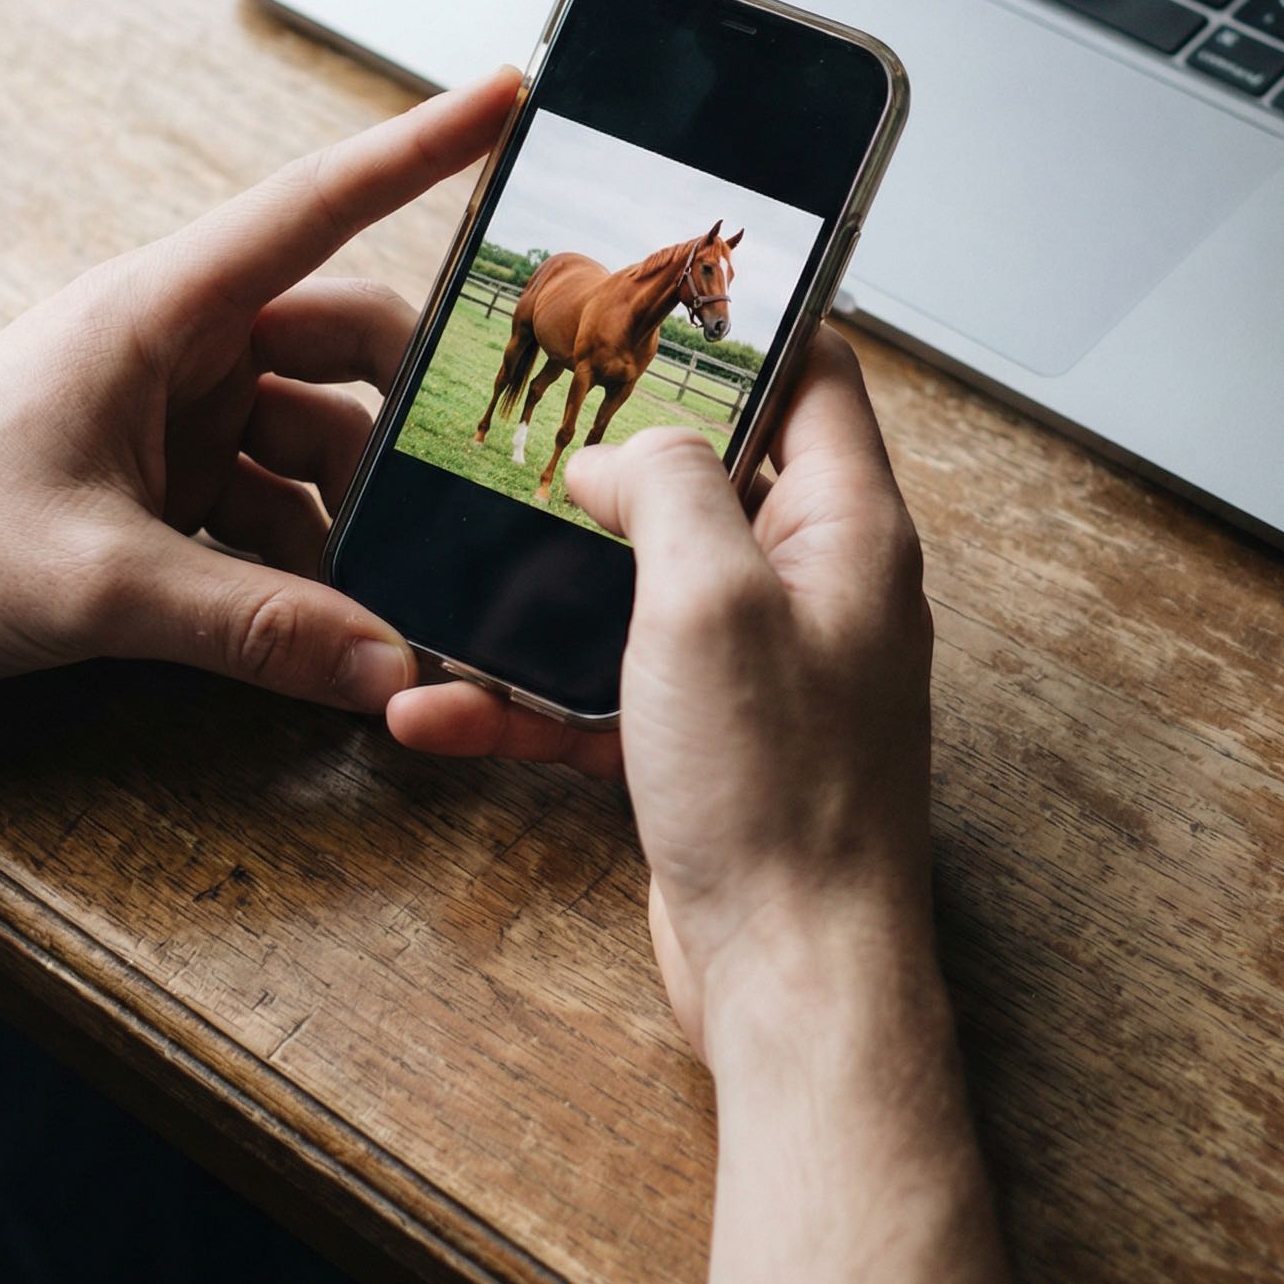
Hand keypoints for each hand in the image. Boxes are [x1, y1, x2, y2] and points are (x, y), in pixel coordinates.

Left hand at [0, 70, 520, 717]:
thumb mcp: (97, 582)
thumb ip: (254, 625)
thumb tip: (386, 663)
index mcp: (159, 310)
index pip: (315, 204)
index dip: (419, 147)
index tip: (503, 96)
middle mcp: (177, 344)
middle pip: (343, 345)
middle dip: (408, 419)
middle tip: (469, 489)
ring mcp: (172, 412)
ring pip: (317, 437)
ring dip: (357, 514)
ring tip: (397, 591)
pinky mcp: (160, 477)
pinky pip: (272, 502)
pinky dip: (307, 558)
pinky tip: (327, 622)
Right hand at [388, 328, 936, 1055]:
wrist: (790, 977)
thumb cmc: (781, 792)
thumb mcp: (713, 596)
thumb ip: (669, 484)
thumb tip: (621, 456)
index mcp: (844, 528)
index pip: (815, 375)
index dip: (740, 329)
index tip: (644, 305)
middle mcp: (809, 588)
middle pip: (707, 478)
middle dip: (608, 461)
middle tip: (518, 426)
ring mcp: (753, 670)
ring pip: (634, 592)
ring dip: (538, 593)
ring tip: (444, 576)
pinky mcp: (701, 742)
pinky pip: (602, 693)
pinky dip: (526, 698)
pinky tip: (438, 711)